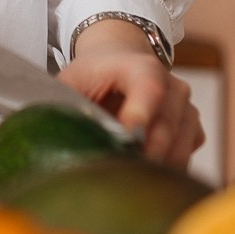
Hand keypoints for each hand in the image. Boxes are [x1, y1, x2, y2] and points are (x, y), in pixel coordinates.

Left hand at [58, 20, 203, 168]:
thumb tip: (42, 134)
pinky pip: (186, 156)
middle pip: (166, 128)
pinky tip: (142, 168)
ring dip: (154, 168)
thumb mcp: (72, 81)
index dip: (140, 117)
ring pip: (179, 148)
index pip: (149, 91)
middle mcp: (172, 86)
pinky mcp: (192, 128)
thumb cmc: (94, 74)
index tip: (128, 143)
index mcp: (141, 68)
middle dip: (142, 156)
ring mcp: (186, 107)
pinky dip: (166, 169)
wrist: (120, 59)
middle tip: (116, 173)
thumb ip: (65, 104)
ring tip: (124, 174)